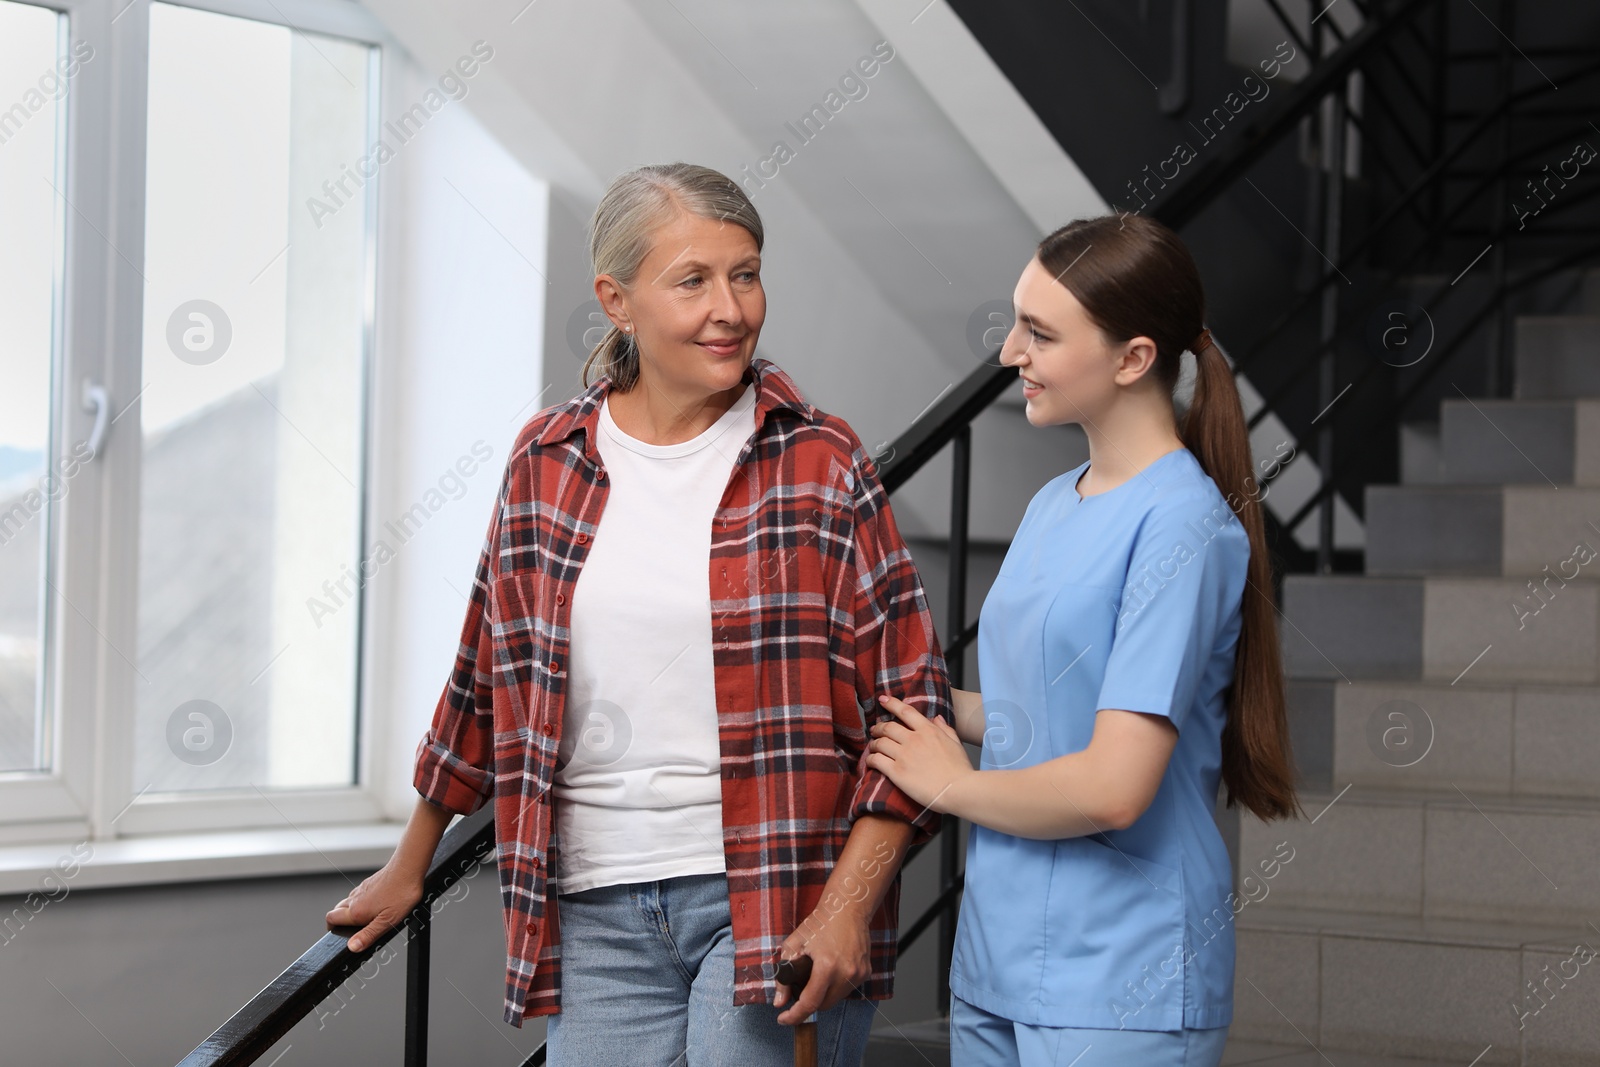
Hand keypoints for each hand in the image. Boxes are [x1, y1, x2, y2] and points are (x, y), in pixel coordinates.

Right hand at [325, 863, 424, 952]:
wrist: (408, 868)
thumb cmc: (401, 893)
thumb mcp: (387, 921)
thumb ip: (368, 935)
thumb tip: (352, 947)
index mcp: (356, 910)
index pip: (331, 918)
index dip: (330, 927)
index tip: (335, 933)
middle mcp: (355, 898)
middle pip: (337, 909)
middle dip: (339, 919)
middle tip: (348, 928)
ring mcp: (362, 888)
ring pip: (348, 901)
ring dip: (350, 909)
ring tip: (363, 918)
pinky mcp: (370, 882)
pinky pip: (359, 893)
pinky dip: (361, 900)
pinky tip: (375, 903)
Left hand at [772, 903, 870, 1025]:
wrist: (847, 908)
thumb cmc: (820, 922)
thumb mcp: (794, 945)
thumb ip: (783, 976)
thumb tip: (779, 1002)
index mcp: (827, 966)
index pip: (810, 1003)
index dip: (795, 1016)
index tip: (784, 1019)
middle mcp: (846, 973)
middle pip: (823, 1005)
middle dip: (809, 1002)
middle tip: (800, 988)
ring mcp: (858, 974)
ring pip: (836, 999)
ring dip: (824, 995)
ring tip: (817, 973)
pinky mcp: (866, 972)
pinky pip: (847, 989)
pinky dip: (836, 986)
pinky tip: (831, 969)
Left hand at [865, 694, 972, 814]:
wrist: (958, 790)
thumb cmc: (960, 770)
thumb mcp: (956, 744)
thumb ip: (946, 729)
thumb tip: (937, 718)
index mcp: (928, 731)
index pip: (905, 712)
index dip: (892, 704)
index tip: (882, 699)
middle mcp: (914, 740)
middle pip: (888, 727)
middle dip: (878, 728)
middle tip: (874, 730)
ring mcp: (904, 755)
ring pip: (880, 743)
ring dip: (874, 744)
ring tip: (873, 746)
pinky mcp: (897, 772)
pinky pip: (877, 760)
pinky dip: (871, 759)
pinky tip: (871, 761)